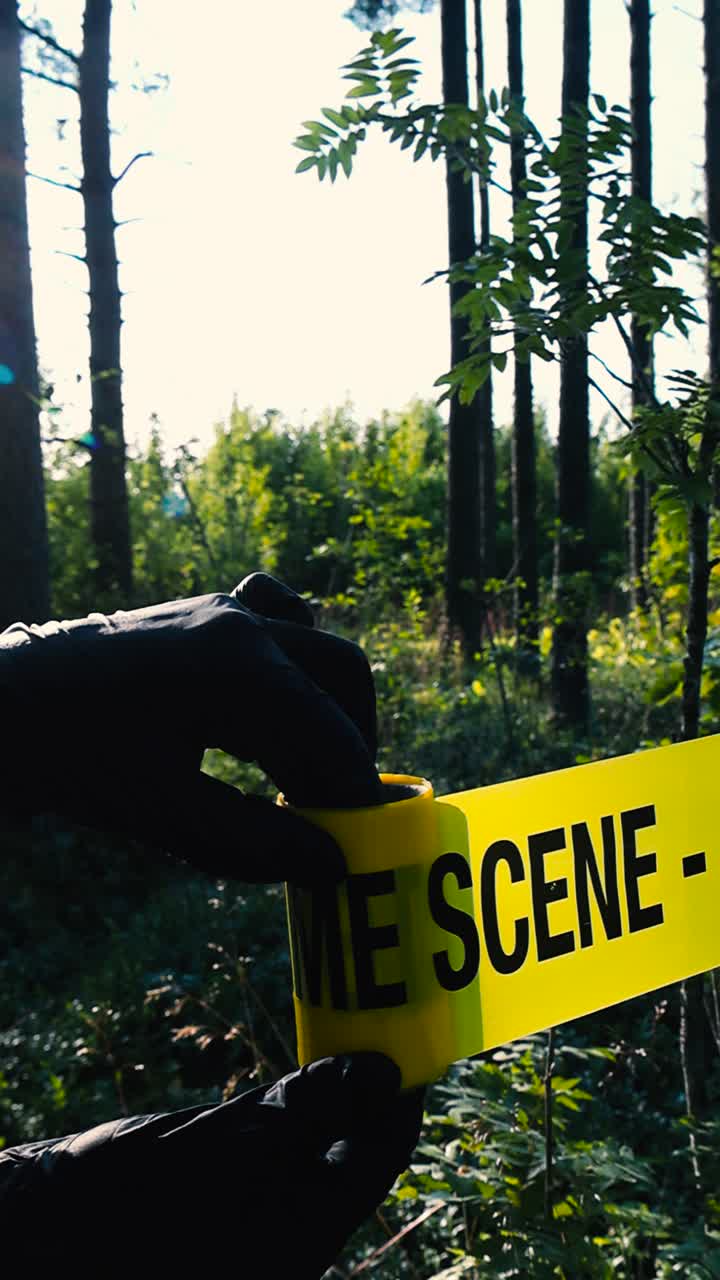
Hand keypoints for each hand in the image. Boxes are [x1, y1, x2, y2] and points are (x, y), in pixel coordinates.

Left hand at [0, 573, 383, 884]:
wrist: (2, 705)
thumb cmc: (70, 759)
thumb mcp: (162, 812)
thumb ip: (254, 842)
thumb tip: (330, 864)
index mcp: (240, 673)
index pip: (332, 736)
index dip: (356, 793)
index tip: (362, 838)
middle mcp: (243, 627)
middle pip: (345, 678)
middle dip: (353, 744)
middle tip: (335, 807)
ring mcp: (223, 609)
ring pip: (317, 646)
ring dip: (329, 703)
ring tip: (305, 766)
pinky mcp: (204, 611)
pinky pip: (278, 610)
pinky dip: (296, 650)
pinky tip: (278, 692)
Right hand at [0, 1053, 424, 1275]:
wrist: (59, 1233)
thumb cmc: (139, 1191)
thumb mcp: (227, 1141)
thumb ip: (305, 1110)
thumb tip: (377, 1072)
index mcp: (302, 1230)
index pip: (377, 1159)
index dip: (400, 1102)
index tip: (411, 1050)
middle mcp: (292, 1235)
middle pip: (354, 1160)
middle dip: (371, 1101)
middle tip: (378, 1038)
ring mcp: (263, 1226)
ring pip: (321, 1158)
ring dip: (337, 1107)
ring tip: (345, 1050)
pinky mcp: (235, 1209)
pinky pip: (285, 1163)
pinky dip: (299, 1122)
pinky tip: (297, 1089)